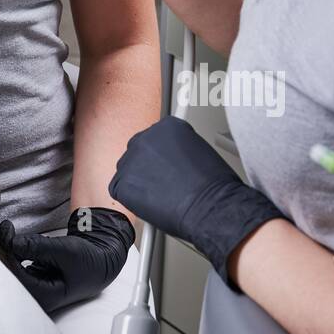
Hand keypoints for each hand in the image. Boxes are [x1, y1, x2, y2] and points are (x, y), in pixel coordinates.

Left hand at [0, 207, 135, 314]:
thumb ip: (39, 247)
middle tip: (6, 228)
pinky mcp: (33, 277)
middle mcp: (37, 296)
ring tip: (10, 231)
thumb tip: (11, 242)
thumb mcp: (66, 250)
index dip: (7, 252)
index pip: (16, 275)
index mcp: (46, 297)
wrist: (101, 260)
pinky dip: (15, 251)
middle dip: (5, 250)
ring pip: (12, 269)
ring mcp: (34, 288)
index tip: (6, 229)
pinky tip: (16, 240)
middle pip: (10, 274)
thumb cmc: (88, 260)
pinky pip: (17, 264)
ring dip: (9, 250)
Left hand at [108, 117, 284, 288]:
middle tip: (163, 184)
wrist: (211, 207)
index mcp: (166, 126)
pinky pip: (119, 189)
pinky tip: (150, 203)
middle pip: (139, 152)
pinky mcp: (122, 183)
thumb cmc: (214, 185)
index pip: (155, 139)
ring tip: (161, 196)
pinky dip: (131, 199)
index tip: (166, 167)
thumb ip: (177, 149)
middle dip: (148, 168)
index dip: (161, 157)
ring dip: (139, 182)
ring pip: (128, 170)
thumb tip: (169, 160)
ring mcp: (131, 159)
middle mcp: (146, 137)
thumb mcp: (198, 151)